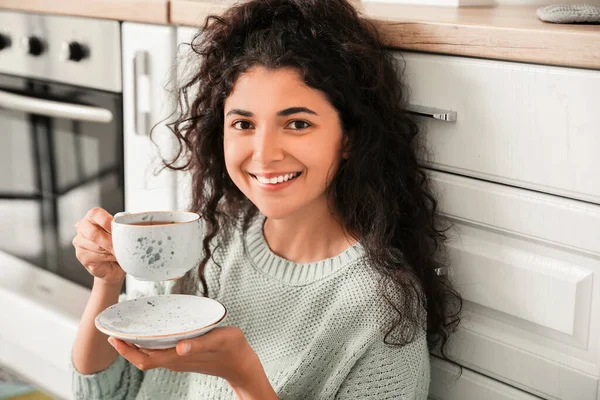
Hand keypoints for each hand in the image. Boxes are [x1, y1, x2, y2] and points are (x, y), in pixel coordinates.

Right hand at [73, 207, 124, 285]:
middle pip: (93, 234)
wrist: (115, 262)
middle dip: (110, 242)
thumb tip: (128, 224)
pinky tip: (113, 257)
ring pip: (97, 247)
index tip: (118, 229)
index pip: (95, 214)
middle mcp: (82, 227)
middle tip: (121, 246)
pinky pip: (97, 257)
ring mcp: (79, 242)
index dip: (107, 221)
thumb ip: (121, 226)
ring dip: (112, 251)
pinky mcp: (81, 255)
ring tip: (119, 252)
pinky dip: (109, 258)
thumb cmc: (117, 242)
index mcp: (92, 216)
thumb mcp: (122, 231)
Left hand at [108, 327, 277, 398]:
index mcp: (178, 357)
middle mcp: (174, 360)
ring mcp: (178, 359)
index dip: (127, 351)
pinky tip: (151, 330)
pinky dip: (149, 342)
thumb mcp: (219, 341)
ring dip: (136, 344)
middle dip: (126, 346)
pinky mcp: (184, 355)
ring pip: (149, 355)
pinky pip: (159, 351)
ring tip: (127, 327)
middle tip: (114, 329)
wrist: (241, 364)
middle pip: (142, 358)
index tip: (114, 338)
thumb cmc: (232, 350)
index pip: (144, 359)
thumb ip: (199, 344)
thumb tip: (179, 347)